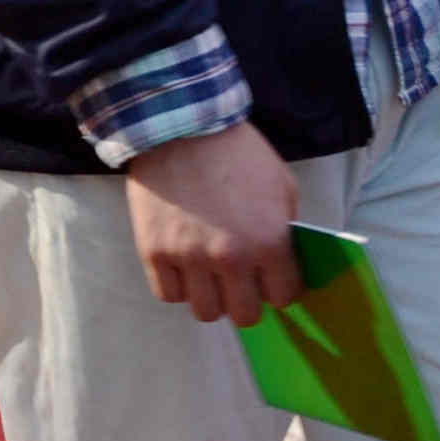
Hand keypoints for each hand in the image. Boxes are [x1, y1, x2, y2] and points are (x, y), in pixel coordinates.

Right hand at [123, 122, 302, 324]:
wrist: (179, 126)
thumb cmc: (237, 151)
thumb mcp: (281, 184)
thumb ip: (285, 228)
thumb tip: (283, 260)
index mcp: (268, 243)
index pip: (284, 297)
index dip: (280, 288)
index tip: (271, 279)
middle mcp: (230, 259)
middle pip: (245, 315)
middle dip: (247, 299)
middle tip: (240, 280)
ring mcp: (189, 259)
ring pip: (206, 312)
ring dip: (212, 297)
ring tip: (208, 275)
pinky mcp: (154, 253)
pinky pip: (169, 295)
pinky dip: (178, 287)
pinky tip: (182, 266)